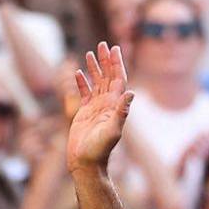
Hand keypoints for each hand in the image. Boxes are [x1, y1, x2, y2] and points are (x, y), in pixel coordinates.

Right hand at [67, 43, 132, 172]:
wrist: (86, 163)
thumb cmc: (100, 150)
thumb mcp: (113, 131)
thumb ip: (121, 112)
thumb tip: (130, 93)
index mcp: (114, 105)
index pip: (118, 79)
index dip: (117, 64)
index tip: (115, 48)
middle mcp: (107, 104)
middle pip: (107, 77)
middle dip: (106, 61)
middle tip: (103, 44)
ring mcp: (95, 108)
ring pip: (96, 83)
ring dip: (94, 68)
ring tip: (90, 53)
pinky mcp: (84, 113)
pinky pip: (83, 93)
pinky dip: (81, 83)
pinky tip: (77, 73)